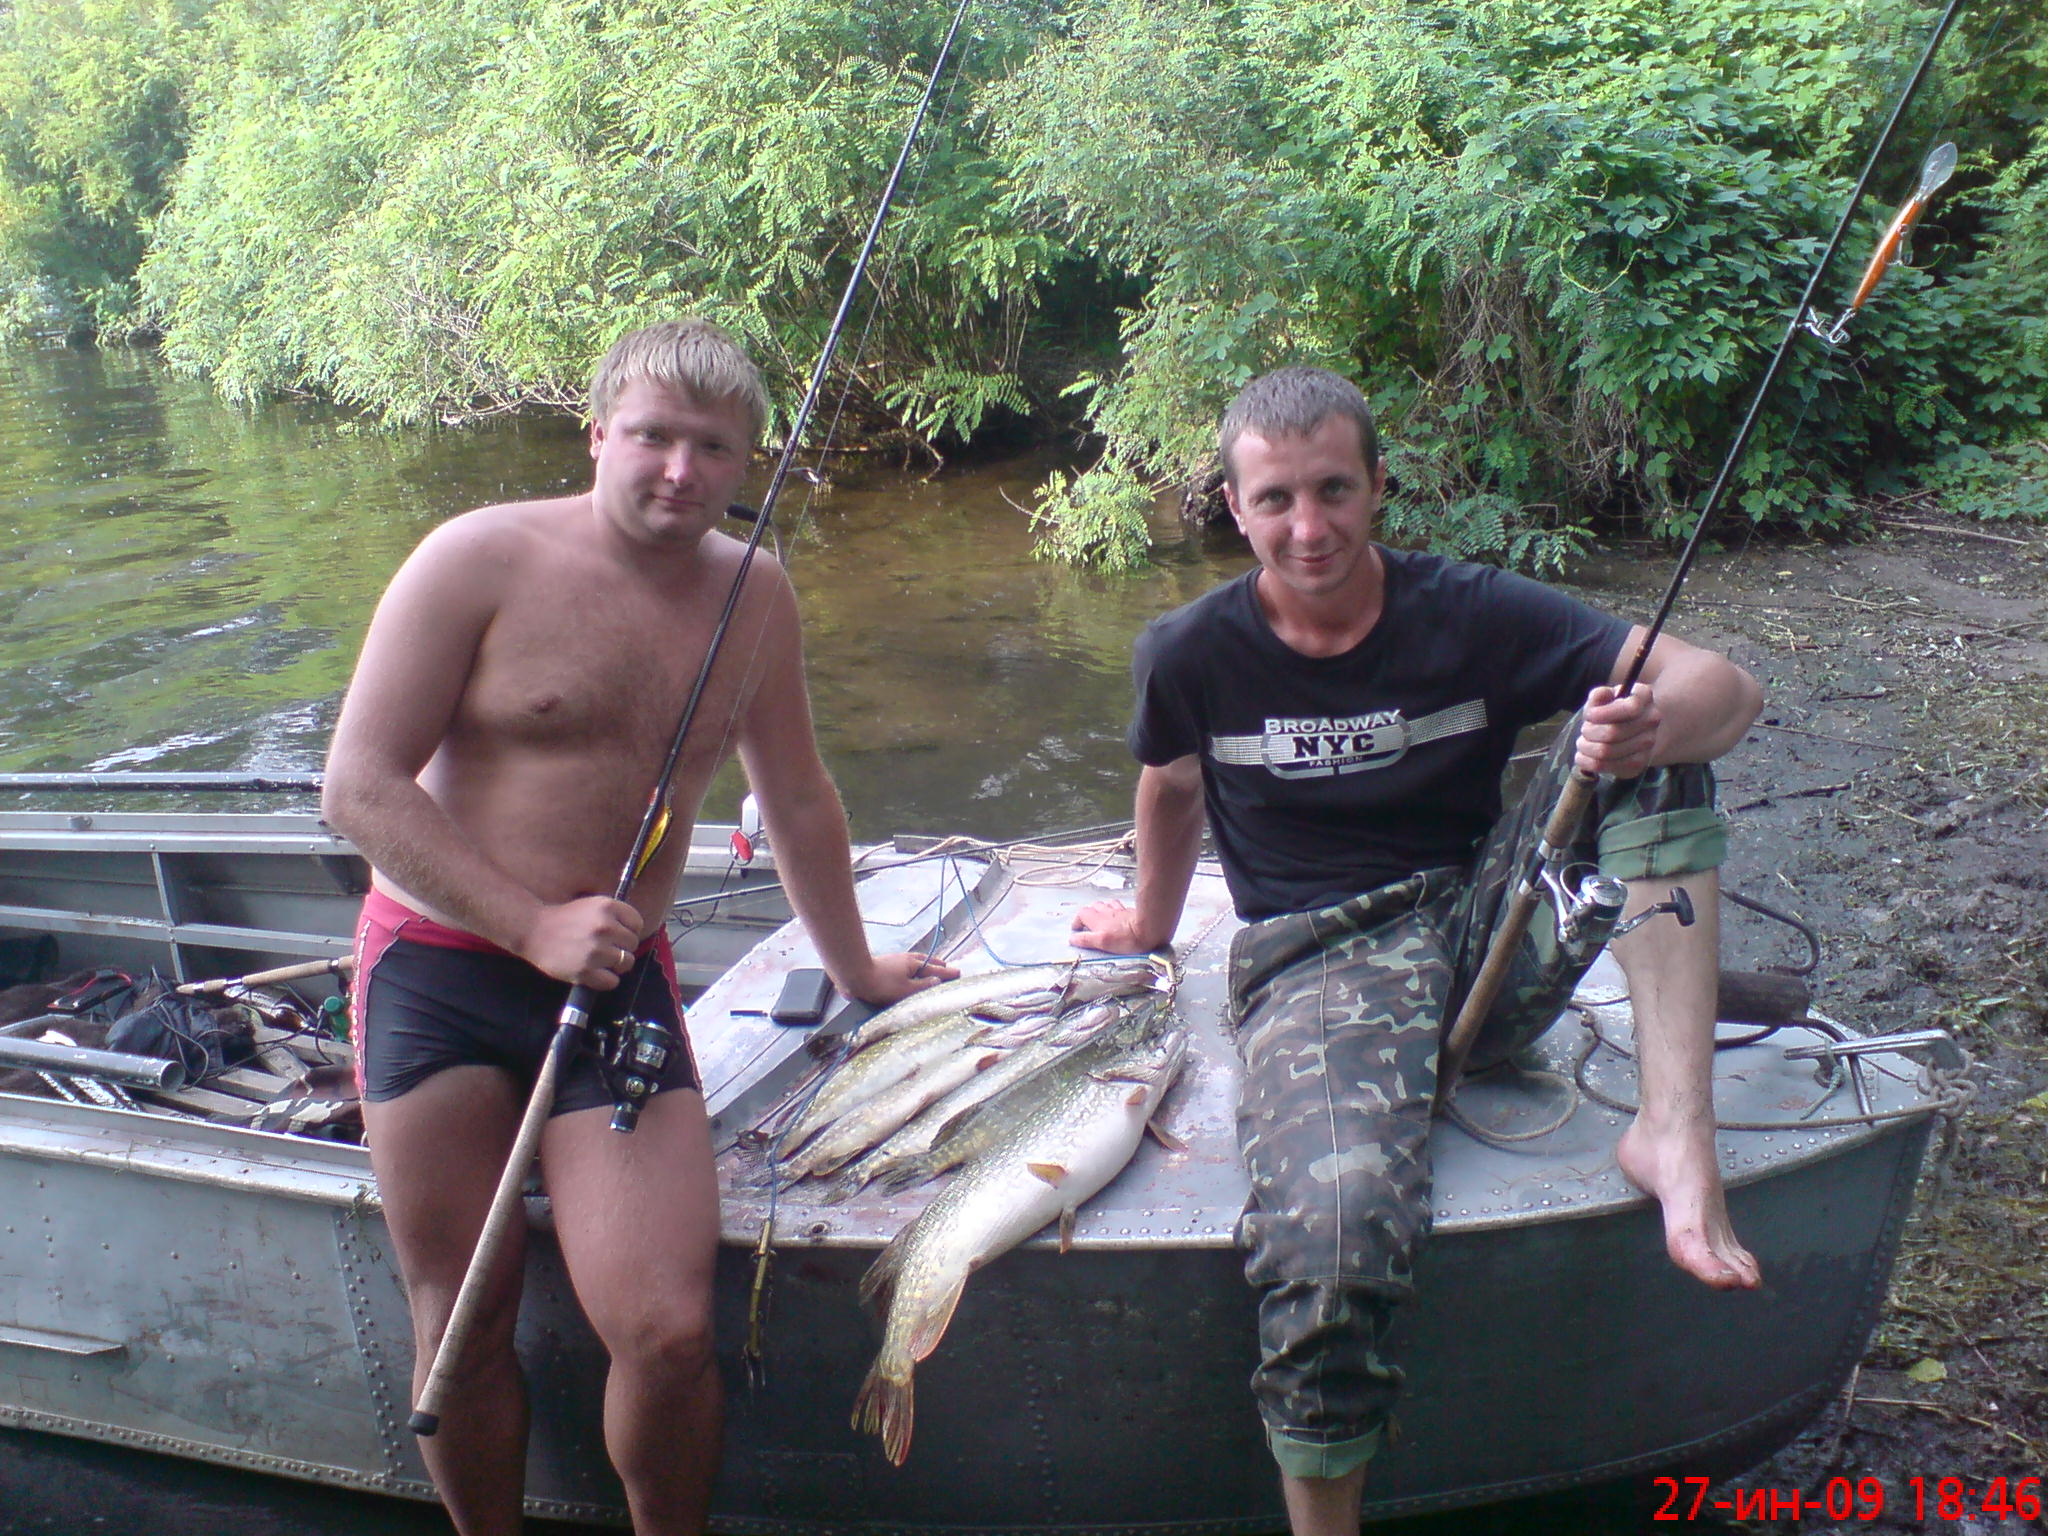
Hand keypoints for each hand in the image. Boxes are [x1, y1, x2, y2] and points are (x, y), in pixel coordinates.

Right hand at [518, 895, 642, 989]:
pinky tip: (596, 973)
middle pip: (632, 944)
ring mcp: (595, 950)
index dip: (629, 931)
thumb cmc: (564, 919)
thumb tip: (634, 932)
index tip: (618, 935)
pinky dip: (606, 980)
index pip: (637, 923)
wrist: (533, 930)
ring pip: (625, 963)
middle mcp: (604, 927)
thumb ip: (614, 916)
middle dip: (622, 948)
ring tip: (601, 961)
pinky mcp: (585, 971)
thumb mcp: (591, 905)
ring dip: (616, 965)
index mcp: (607, 907)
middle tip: (606, 949)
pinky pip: (612, 982)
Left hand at [841, 952, 959, 1006]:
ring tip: (930, 969)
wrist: (854, 974)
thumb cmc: (880, 984)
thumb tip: (937, 981)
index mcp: (914, 964)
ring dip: (925, 965)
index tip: (958, 974)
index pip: (936, 970)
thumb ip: (923, 986)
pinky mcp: (885, 964)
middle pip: (927, 961)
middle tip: (947, 968)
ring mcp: (895, 960)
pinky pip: (906, 964)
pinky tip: (908, 973)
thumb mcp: (905, 990)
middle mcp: (906, 959)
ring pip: (915, 962)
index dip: (947, 973)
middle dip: (938, 966)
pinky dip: (914, 967)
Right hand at [1070, 899, 1161, 954]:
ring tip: (1101, 916)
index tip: (1076, 930)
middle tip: (1088, 924)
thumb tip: (1072, 939)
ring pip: (1106, 904)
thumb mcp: (1103, 942)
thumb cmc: (1127, 938)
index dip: (1077, 921)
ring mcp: (1120, 911)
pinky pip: (1120, 906)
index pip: (1082, 914)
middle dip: (1088, 914)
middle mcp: (1107, 913)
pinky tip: (1118, 913)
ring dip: (1101, 909)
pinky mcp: (1131, 912)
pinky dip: (1115, 908)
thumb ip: (1086, 940)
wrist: (1150, 929)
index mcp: (1098, 920)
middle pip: (1093, 907)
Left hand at [1576, 683, 1661, 778]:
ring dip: (1586, 748)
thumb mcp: (1606, 696)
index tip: (1588, 715)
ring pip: (1606, 752)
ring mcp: (1648, 744)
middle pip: (1613, 733)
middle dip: (1589, 732)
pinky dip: (1587, 762)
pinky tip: (1583, 756)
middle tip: (1584, 730)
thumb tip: (1600, 695)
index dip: (1603, 713)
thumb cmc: (1613, 709)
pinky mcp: (1637, 765)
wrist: (1634, 729)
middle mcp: (1651, 721)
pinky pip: (1606, 767)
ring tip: (1583, 743)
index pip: (1630, 709)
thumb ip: (1600, 695)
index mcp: (1645, 697)